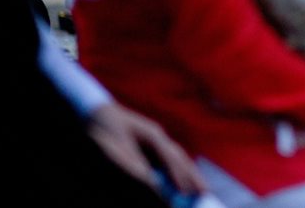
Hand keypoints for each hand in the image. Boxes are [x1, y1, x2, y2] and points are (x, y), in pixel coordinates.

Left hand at [87, 101, 205, 196]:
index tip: (185, 192)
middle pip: (181, 157)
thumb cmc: (107, 125)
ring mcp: (156, 141)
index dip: (179, 175)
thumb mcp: (117, 144)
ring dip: (188, 174)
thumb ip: (134, 162)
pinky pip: (169, 161)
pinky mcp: (151, 146)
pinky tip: (182, 183)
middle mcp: (158, 136)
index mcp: (153, 133)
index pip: (171, 157)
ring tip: (200, 189)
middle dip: (193, 175)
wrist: (99, 112)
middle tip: (205, 192)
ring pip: (177, 158)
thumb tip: (151, 181)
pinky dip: (177, 172)